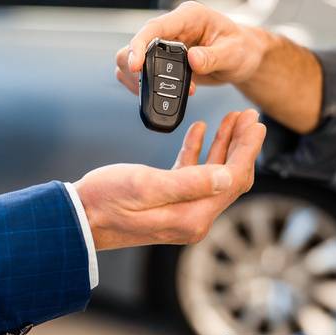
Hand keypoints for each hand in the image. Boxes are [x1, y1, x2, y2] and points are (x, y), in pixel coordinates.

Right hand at [74, 109, 265, 250]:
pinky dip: (198, 153)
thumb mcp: (147, 186)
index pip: (232, 180)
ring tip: (231, 118)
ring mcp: (180, 212)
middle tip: (249, 116)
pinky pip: (191, 176)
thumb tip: (227, 176)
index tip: (257, 123)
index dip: (247, 149)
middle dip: (241, 145)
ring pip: (212, 175)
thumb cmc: (105, 201)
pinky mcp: (166, 204)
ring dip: (223, 145)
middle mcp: (191, 218)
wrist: (78, 218)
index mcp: (192, 217)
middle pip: (228, 177)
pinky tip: (200, 131)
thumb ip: (190, 182)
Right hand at [114, 0, 321, 133]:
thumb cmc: (242, 49)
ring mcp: (164, 45)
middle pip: (135, 46)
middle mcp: (171, 29)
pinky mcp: (161, 61)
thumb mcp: (234, 53)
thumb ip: (213, 57)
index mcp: (188, 18)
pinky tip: (161, 94)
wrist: (243, 57)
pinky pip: (140, 74)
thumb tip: (192, 60)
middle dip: (138, 71)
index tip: (134, 66)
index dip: (139, 46)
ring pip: (130, 61)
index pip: (154, 28)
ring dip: (140, 81)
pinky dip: (143, 87)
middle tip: (154, 91)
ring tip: (163, 94)